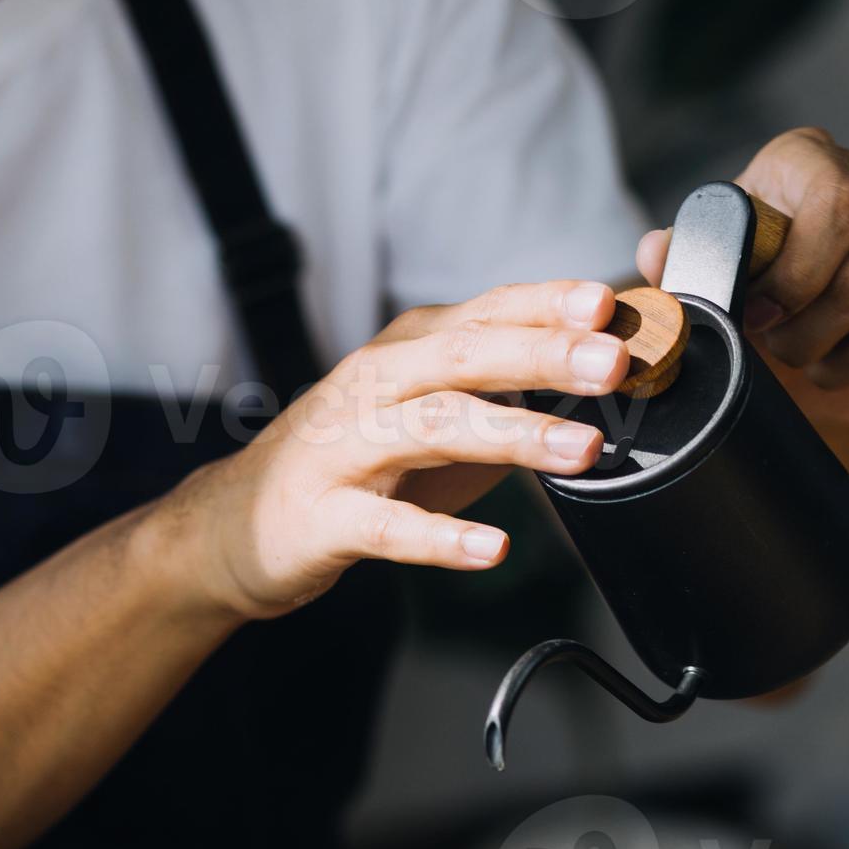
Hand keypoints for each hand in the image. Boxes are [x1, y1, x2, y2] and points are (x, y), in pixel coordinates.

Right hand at [145, 282, 627, 620]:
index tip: (609, 300)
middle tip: (611, 361)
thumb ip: (503, 393)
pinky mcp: (325, 517)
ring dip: (512, 435)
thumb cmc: (351, 465)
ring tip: (581, 450)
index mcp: (406, 353)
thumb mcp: (428, 412)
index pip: (483, 313)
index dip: (545, 304)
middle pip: (463, 357)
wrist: (236, 524)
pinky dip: (442, 537)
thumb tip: (602, 374)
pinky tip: (494, 548)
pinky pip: (388, 526)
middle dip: (542, 354)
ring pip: (433, 428)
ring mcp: (345, 450)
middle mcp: (374, 387)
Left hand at [636, 128, 848, 428]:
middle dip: (806, 341)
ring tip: (817, 356)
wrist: (814, 325)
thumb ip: (686, 260)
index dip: (794, 283)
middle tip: (783, 347)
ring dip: (841, 367)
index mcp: (814, 157)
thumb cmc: (759, 286)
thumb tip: (659, 251)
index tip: (760, 318)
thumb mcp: (713, 271)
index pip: (837, 209)